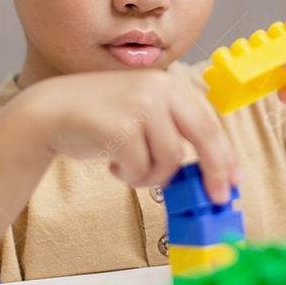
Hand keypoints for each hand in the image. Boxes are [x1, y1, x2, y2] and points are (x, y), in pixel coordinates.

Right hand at [21, 70, 239, 202]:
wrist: (52, 111)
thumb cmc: (100, 117)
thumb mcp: (144, 113)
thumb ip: (174, 131)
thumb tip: (211, 169)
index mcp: (170, 85)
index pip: (208, 123)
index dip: (224, 155)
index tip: (233, 180)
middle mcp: (159, 90)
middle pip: (203, 137)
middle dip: (213, 172)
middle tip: (217, 198)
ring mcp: (141, 107)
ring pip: (169, 161)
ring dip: (150, 175)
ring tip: (129, 167)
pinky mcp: (122, 128)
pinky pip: (141, 169)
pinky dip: (129, 176)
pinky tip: (113, 163)